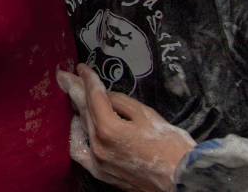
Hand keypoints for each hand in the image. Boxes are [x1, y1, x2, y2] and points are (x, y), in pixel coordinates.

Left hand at [57, 64, 195, 191]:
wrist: (184, 180)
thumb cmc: (172, 147)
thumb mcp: (147, 115)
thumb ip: (121, 102)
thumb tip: (106, 96)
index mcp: (110, 128)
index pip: (94, 96)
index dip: (88, 79)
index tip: (81, 68)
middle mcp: (99, 145)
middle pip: (84, 110)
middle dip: (75, 90)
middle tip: (64, 75)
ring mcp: (98, 160)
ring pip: (83, 128)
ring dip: (77, 109)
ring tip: (73, 95)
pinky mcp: (102, 173)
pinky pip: (81, 152)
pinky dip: (77, 136)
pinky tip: (77, 126)